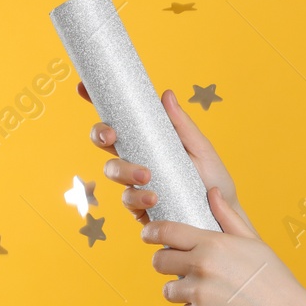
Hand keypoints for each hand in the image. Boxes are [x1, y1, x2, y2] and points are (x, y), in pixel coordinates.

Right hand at [79, 82, 251, 229]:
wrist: (222, 218)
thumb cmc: (213, 180)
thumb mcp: (201, 150)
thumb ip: (182, 126)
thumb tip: (166, 94)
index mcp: (149, 140)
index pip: (120, 119)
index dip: (98, 102)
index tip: (82, 88)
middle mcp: (137, 159)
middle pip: (104, 142)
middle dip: (100, 134)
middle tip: (111, 135)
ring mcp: (135, 183)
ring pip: (112, 171)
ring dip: (124, 170)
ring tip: (147, 176)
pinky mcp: (139, 208)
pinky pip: (128, 200)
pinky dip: (138, 197)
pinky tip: (153, 198)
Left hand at [141, 186, 305, 305]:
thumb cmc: (274, 278)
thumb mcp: (253, 242)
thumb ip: (227, 217)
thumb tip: (213, 192)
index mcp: (213, 243)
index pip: (166, 231)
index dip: (152, 231)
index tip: (148, 234)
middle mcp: (201, 265)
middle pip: (159, 261)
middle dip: (165, 263)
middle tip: (178, 267)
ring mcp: (199, 292)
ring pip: (168, 289)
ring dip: (180, 291)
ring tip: (202, 291)